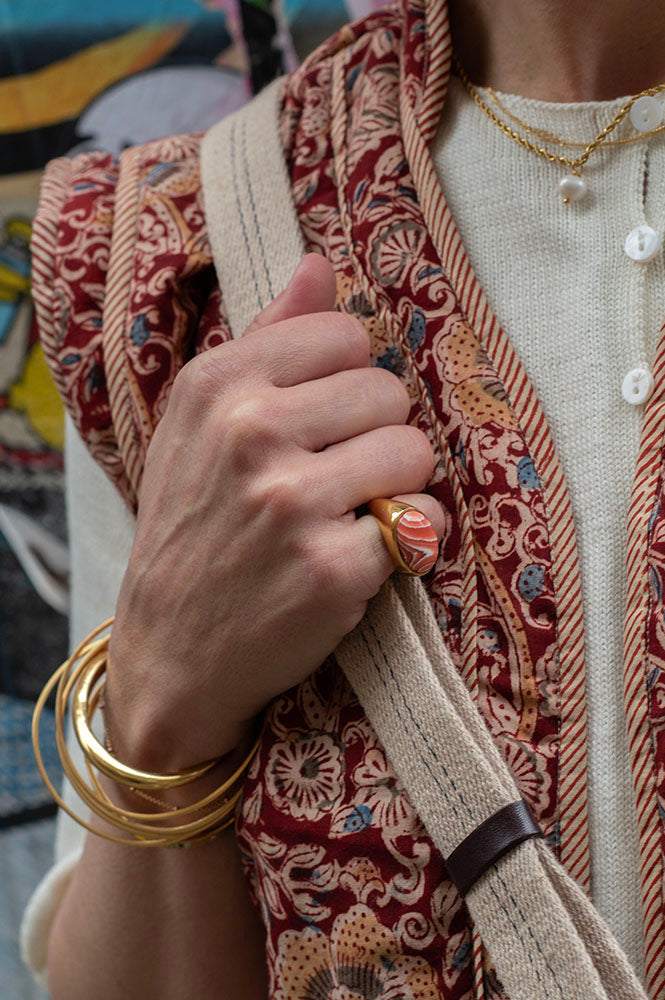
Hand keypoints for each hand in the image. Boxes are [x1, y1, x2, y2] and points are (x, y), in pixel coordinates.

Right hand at [106, 254, 444, 770]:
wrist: (171, 649)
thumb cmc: (192, 527)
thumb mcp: (200, 423)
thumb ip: (267, 337)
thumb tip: (319, 263)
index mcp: (218, 383)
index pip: (345, 335)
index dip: (348, 381)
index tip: (322, 422)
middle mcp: (251, 432)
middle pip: (389, 392)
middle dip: (376, 435)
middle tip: (336, 478)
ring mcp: (291, 500)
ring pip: (414, 451)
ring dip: (397, 487)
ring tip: (349, 515)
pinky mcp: (331, 566)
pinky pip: (423, 521)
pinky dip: (406, 542)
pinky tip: (358, 557)